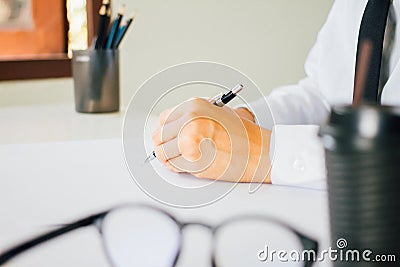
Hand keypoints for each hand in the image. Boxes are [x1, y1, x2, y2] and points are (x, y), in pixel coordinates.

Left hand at [152, 98, 271, 182]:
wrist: (260, 151)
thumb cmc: (241, 134)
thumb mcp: (216, 112)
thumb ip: (191, 116)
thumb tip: (169, 127)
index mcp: (193, 106)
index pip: (163, 119)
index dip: (165, 131)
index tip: (168, 138)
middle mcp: (189, 120)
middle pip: (158, 137)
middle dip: (165, 146)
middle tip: (174, 151)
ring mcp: (189, 140)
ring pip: (163, 153)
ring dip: (170, 159)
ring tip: (184, 158)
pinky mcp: (193, 160)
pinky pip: (173, 167)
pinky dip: (178, 168)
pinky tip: (191, 164)